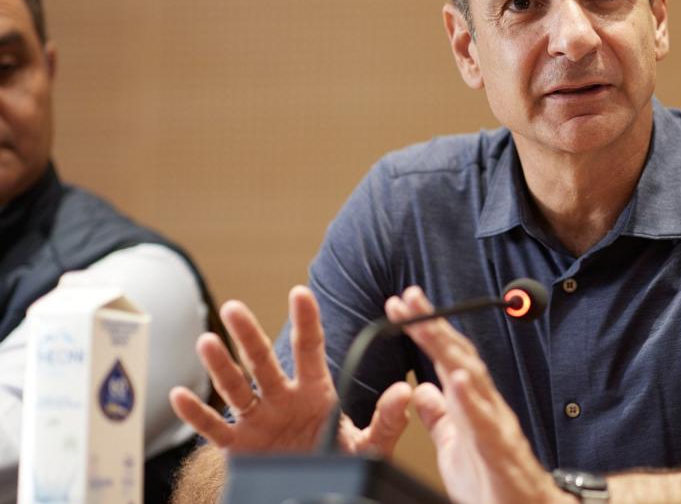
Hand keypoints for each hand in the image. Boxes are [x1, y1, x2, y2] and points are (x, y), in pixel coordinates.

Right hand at [169, 285, 411, 456]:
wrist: (312, 493)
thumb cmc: (338, 461)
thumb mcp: (368, 445)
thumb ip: (387, 420)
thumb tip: (404, 392)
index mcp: (315, 391)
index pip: (309, 349)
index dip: (306, 321)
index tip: (300, 292)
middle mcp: (282, 398)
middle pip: (263, 361)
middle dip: (248, 335)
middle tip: (234, 308)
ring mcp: (258, 420)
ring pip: (235, 388)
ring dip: (220, 367)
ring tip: (206, 342)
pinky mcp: (240, 448)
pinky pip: (215, 429)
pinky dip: (196, 415)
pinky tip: (179, 395)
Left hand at [386, 286, 571, 503]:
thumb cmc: (492, 484)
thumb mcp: (453, 446)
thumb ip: (439, 417)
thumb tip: (423, 390)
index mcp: (472, 406)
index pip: (447, 358)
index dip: (426, 330)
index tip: (403, 306)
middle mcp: (486, 408)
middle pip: (458, 358)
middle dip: (433, 326)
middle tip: (409, 298)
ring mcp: (496, 427)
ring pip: (473, 380)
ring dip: (449, 351)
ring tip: (427, 325)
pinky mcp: (500, 452)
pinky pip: (485, 423)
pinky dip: (470, 399)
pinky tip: (456, 378)